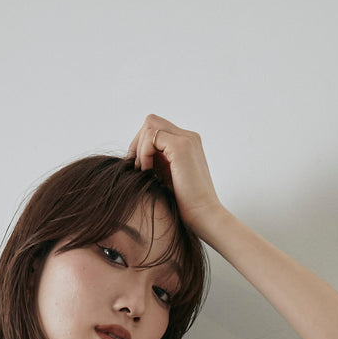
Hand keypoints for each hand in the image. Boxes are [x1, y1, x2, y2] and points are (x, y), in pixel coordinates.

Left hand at [124, 115, 223, 234]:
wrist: (204, 216)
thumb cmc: (185, 205)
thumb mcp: (167, 177)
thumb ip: (156, 162)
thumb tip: (133, 156)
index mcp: (187, 143)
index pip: (156, 129)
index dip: (141, 145)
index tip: (137, 167)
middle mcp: (189, 137)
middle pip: (151, 121)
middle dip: (137, 143)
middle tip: (135, 167)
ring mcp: (186, 139)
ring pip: (150, 125)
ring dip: (140, 148)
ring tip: (143, 171)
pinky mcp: (181, 146)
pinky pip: (151, 137)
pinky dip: (143, 153)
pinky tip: (147, 171)